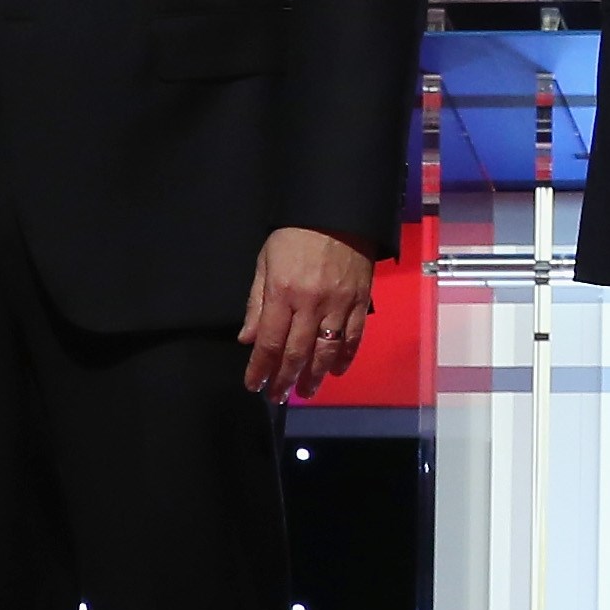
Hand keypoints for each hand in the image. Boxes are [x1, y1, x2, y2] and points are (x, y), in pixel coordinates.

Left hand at [241, 227, 374, 398]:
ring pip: (327, 350)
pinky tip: (336, 371)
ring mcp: (339, 304)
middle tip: (278, 397)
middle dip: (285, 379)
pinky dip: (345, 357)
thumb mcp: (266, 262)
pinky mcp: (361, 301)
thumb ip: (256, 303)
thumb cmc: (294, 235)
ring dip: (315, 376)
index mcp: (282, 292)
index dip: (261, 368)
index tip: (254, 385)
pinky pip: (354, 337)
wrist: (337, 212)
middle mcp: (311, 303)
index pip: (270, 341)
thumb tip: (248, 339)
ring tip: (306, 391)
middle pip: (297, 352)